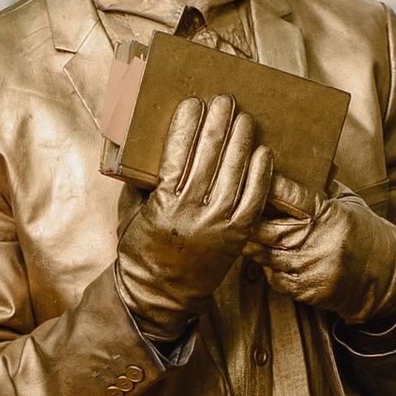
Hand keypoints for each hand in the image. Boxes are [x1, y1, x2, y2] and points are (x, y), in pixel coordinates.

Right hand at [115, 96, 272, 341]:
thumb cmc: (141, 250)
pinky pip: (254, 199)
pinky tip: (264, 152)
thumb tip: (149, 147)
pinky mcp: (237, 237)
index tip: (193, 103)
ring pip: (235, 173)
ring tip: (245, 118)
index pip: (177, 153)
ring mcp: (218, 225)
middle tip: (225, 100)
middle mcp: (191, 213)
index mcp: (162, 204)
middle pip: (209, 156)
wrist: (159, 295)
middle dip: (218, 123)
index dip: (187, 124)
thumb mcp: (131, 213)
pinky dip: (261, 173)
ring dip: (241, 141)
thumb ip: (142, 182)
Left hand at [250, 174, 395, 325]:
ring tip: (244, 234)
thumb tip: (290, 169)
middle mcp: (318, 241)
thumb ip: (321, 191)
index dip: (266, 186)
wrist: (387, 275)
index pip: (288, 195)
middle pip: (266, 228)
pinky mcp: (308, 290)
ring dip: (252, 244)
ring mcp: (311, 268)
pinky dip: (268, 268)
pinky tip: (270, 259)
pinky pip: (274, 278)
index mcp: (328, 214)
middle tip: (235, 211)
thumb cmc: (364, 233)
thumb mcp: (348, 205)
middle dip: (248, 220)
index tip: (251, 177)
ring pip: (264, 254)